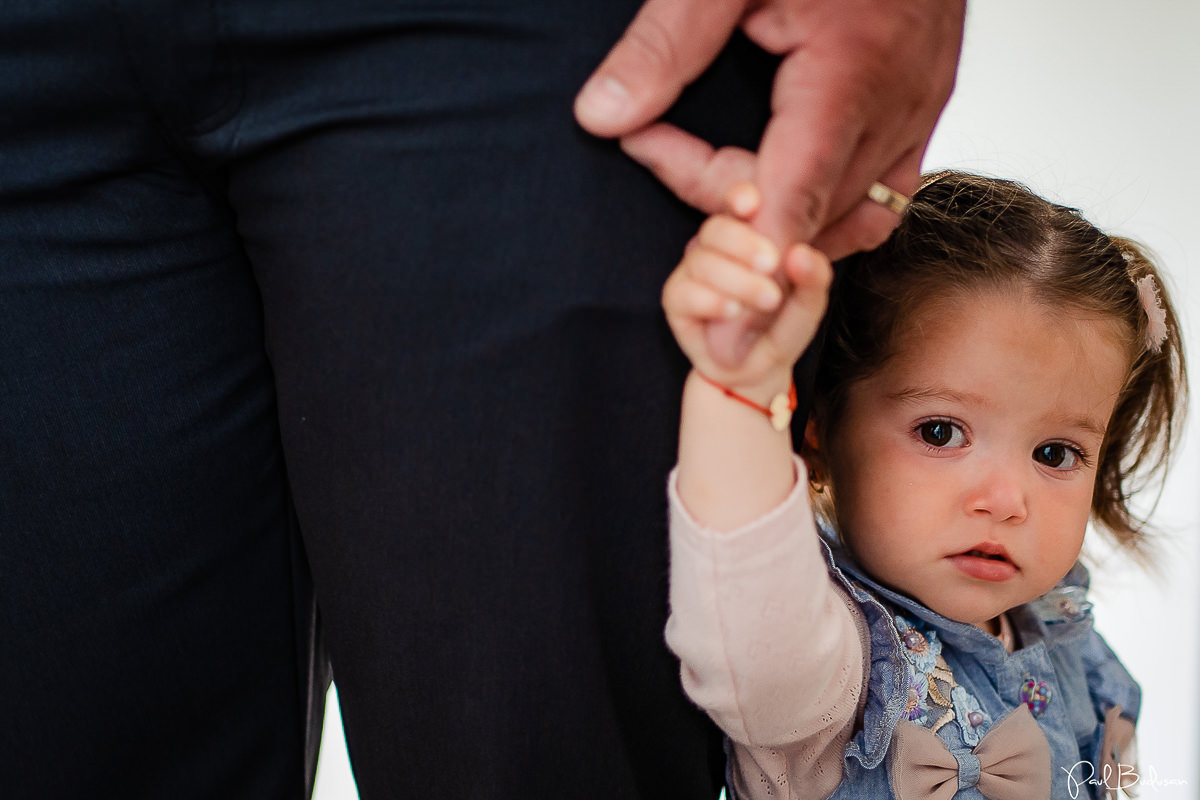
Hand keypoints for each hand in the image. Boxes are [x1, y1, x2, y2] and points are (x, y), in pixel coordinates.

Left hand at [578, 0, 963, 365]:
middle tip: (658, 150)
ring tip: (718, 180)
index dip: (757, 271)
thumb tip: (604, 115)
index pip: (796, 199)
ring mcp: (919, 113)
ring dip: (785, 221)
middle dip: (735, 219)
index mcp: (848, 75)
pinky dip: (830, 212)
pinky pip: (883, 196)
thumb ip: (666, 44)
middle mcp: (896, 108)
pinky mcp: (924, 110)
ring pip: (854, 218)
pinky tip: (786, 194)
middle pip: (812, 215)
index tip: (723, 335)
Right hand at [661, 184, 831, 392]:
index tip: (753, 205)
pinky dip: (710, 300)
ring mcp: (693, 272)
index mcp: (747, 236)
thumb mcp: (808, 305)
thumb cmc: (781, 327)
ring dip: (737, 280)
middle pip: (716, 228)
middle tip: (773, 264)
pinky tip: (733, 312)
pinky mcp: (676, 300)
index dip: (740, 197)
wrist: (758, 370)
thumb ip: (814, 279)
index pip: (737, 203)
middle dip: (744, 243)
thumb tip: (802, 253)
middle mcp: (716, 248)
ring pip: (702, 261)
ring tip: (767, 300)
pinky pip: (684, 292)